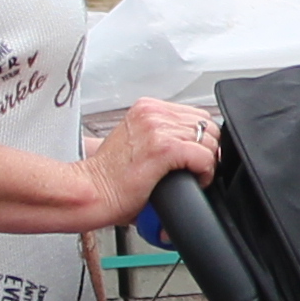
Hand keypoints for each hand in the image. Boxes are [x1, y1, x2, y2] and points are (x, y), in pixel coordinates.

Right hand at [76, 97, 220, 232]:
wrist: (91, 192)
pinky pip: (203, 156)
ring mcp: (157, 128)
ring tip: (190, 176)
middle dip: (206, 150)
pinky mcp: (163, 148)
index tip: (192, 158)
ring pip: (208, 141)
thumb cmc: (110, 177)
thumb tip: (193, 146)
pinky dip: (204, 172)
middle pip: (206, 125)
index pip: (196, 115)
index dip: (200, 139)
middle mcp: (152, 113)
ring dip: (206, 163)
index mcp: (147, 108)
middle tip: (193, 169)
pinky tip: (192, 181)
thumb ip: (163, 136)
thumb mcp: (137, 143)